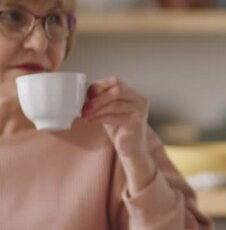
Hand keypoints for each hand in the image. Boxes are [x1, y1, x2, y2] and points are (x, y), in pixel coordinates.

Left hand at [82, 77, 155, 192]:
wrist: (131, 148)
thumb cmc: (119, 128)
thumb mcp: (109, 110)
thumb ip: (101, 101)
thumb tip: (80, 94)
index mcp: (133, 93)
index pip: (116, 82)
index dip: (99, 86)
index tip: (86, 96)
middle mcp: (139, 99)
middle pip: (117, 90)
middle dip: (97, 99)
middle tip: (84, 108)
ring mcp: (140, 111)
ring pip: (115, 104)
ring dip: (97, 109)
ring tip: (85, 115)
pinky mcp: (136, 123)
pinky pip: (115, 117)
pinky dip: (100, 118)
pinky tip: (92, 121)